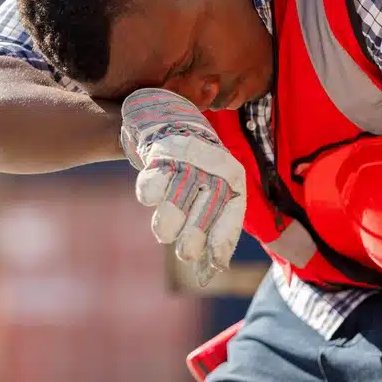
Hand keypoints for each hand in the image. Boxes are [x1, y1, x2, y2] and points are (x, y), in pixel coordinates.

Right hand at [120, 88, 246, 285]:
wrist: (168, 115)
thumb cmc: (194, 164)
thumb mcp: (214, 186)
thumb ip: (216, 223)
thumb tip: (216, 267)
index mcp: (232, 177)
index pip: (231, 214)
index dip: (222, 240)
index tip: (213, 262)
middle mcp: (213, 167)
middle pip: (204, 212)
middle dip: (193, 240)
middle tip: (185, 254)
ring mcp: (185, 160)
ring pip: (174, 204)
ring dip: (167, 225)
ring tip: (165, 233)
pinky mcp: (159, 153)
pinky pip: (151, 186)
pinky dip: (149, 196)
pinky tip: (151, 198)